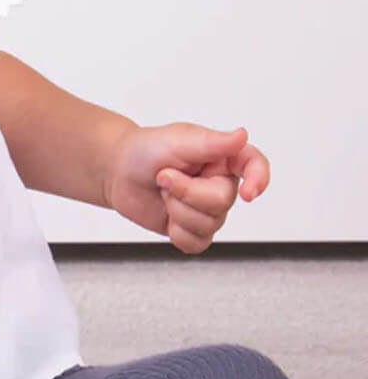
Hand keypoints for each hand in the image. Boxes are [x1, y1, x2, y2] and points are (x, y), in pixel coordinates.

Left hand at [103, 121, 269, 253]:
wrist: (118, 170)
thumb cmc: (146, 150)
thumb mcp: (176, 140)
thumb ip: (210, 142)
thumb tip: (241, 136)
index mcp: (223, 157)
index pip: (254, 166)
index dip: (259, 179)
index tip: (249, 193)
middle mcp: (221, 184)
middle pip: (222, 201)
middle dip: (186, 192)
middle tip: (163, 176)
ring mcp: (208, 209)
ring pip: (209, 224)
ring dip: (176, 209)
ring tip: (163, 190)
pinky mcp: (193, 229)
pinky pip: (196, 243)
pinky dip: (177, 232)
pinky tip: (166, 215)